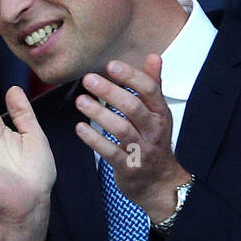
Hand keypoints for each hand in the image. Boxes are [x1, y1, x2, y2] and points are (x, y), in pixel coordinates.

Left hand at [75, 54, 190, 222]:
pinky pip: (110, 152)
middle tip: (88, 80)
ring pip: (121, 129)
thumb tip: (153, 56)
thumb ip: (153, 85)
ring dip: (99, 114)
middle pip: (133, 108)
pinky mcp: (128, 167)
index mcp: (161, 114)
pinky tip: (80, 128)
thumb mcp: (158, 114)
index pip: (149, 90)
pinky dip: (94, 140)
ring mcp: (142, 150)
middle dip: (110, 92)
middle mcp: (154, 131)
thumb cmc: (154, 143)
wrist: (161, 184)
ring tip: (80, 101)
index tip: (111, 65)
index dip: (131, 76)